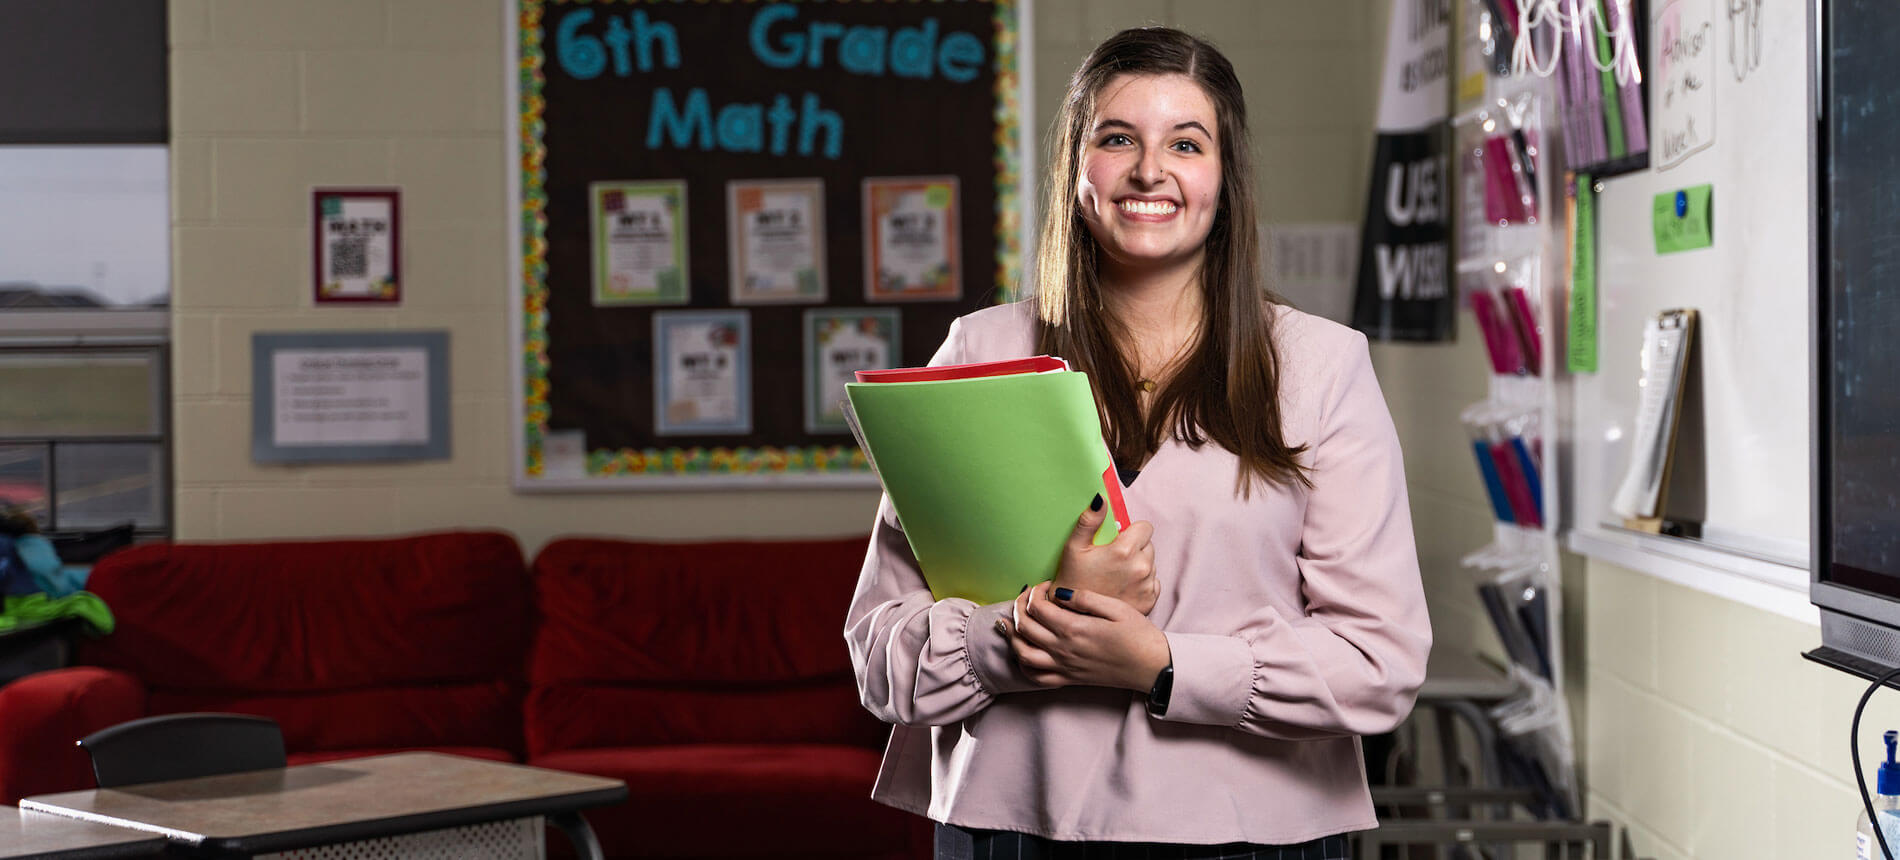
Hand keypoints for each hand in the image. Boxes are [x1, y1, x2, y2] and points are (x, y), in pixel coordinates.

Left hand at [1002, 583, 1170, 690]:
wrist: (1151, 667)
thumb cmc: (1138, 635)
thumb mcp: (1116, 608)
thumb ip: (1085, 598)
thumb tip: (1059, 592)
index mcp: (1074, 629)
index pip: (1037, 607)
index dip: (1036, 591)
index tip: (1046, 585)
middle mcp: (1063, 650)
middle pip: (1024, 627)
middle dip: (1019, 607)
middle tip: (1027, 596)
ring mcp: (1064, 667)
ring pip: (1022, 654)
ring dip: (1012, 636)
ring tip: (1010, 621)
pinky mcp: (1068, 679)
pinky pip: (1035, 677)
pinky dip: (1023, 664)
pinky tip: (1024, 650)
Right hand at [1052, 498, 1157, 614]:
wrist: (1077, 620)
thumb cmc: (1072, 583)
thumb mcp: (1073, 549)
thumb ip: (1089, 521)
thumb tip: (1100, 498)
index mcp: (1125, 551)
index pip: (1145, 527)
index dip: (1131, 531)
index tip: (1118, 540)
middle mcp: (1142, 567)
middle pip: (1147, 545)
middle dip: (1134, 548)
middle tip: (1112, 560)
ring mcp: (1147, 585)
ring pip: (1150, 564)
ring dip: (1137, 566)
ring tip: (1115, 576)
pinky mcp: (1150, 600)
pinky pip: (1152, 583)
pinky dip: (1141, 584)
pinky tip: (1122, 589)